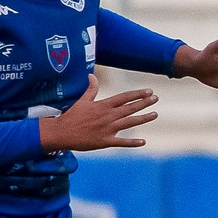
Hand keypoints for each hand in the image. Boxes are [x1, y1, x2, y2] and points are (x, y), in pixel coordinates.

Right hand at [39, 76, 156, 151]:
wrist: (62, 132)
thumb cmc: (72, 116)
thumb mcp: (82, 101)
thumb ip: (91, 89)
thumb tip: (91, 75)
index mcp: (103, 106)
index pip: (124, 97)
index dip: (137, 94)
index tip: (149, 90)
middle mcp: (108, 116)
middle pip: (130, 108)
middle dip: (144, 103)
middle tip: (156, 98)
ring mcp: (108, 129)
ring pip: (130, 122)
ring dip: (143, 118)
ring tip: (155, 114)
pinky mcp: (105, 141)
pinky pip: (121, 142)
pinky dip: (132, 142)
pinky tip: (143, 142)